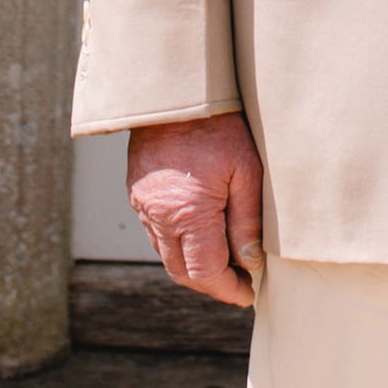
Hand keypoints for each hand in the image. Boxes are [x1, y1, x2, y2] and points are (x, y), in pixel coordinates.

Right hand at [129, 111, 266, 304]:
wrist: (176, 92)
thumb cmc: (218, 127)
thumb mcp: (246, 172)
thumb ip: (247, 222)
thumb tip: (251, 263)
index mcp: (187, 214)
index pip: (206, 273)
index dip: (228, 290)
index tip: (248, 294)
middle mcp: (158, 216)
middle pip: (182, 271)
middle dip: (211, 284)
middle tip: (239, 284)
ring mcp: (143, 205)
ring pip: (167, 255)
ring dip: (193, 266)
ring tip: (225, 260)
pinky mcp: (137, 193)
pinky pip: (156, 233)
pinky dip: (178, 244)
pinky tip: (202, 234)